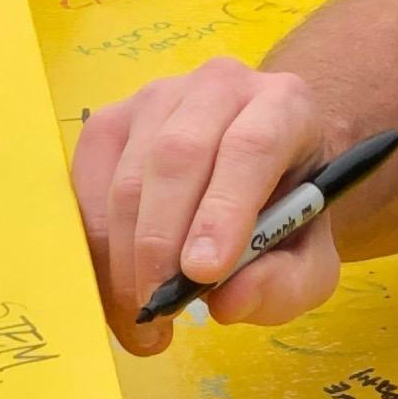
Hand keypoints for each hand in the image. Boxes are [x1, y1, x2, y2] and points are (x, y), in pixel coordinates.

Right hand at [74, 56, 342, 352]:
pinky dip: (96, 243)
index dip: (223, 211)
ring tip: (140, 313)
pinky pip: (88, 183)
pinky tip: (115, 285)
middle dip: (161, 243)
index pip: (251, 147)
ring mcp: (159, 97)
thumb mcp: (308, 262)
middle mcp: (221, 86)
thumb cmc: (285, 216)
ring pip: (129, 175)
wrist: (258, 172)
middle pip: (178, 156)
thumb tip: (230, 301)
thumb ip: (284, 284)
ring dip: (124, 255)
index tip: (203, 273)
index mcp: (286, 107)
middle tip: (158, 306)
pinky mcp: (112, 120)